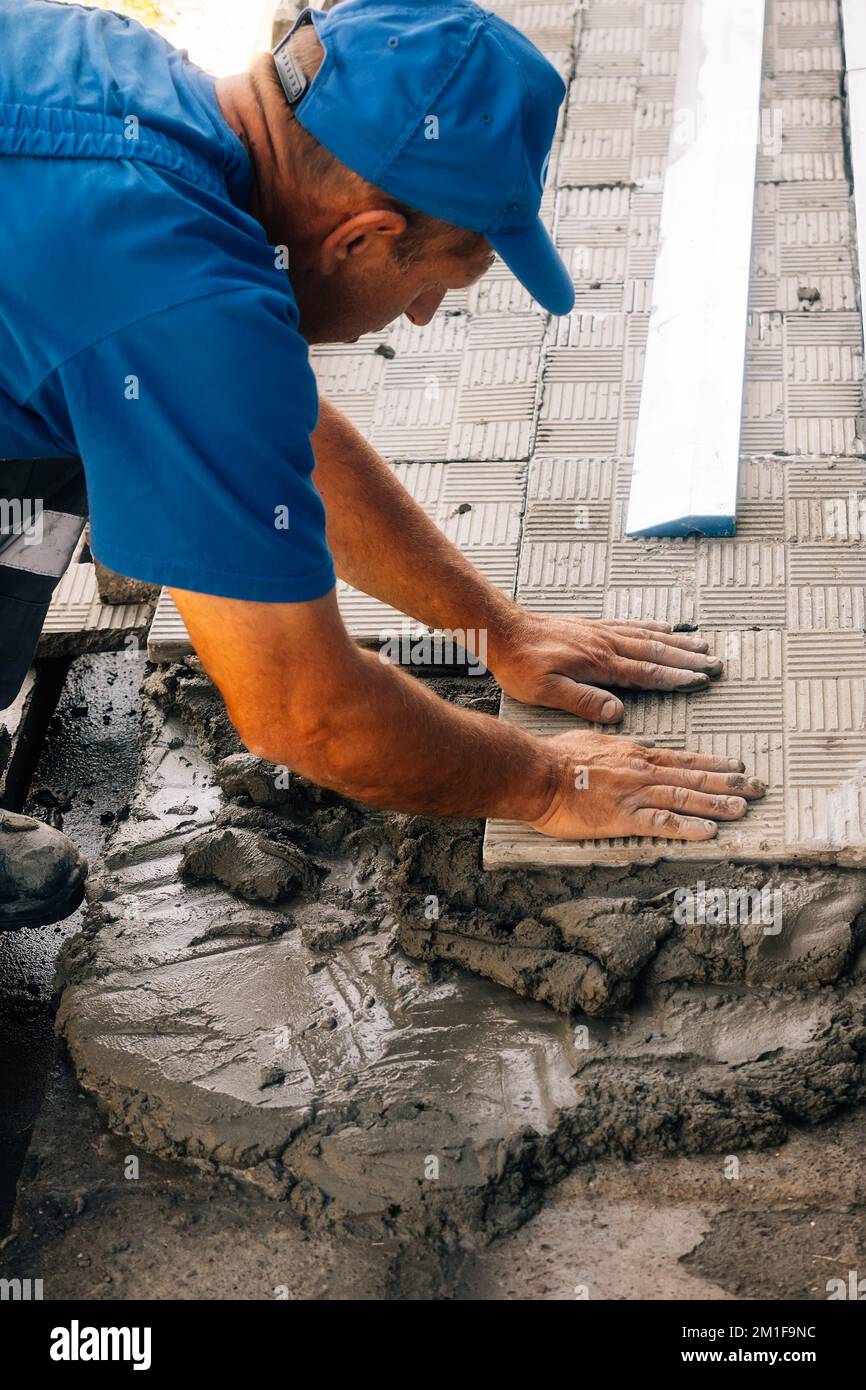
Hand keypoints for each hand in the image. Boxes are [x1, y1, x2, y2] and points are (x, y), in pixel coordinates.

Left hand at [490, 610, 722, 722]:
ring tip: (701, 644)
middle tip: (715, 663)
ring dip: (676, 642)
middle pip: (656, 652)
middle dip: (687, 659)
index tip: (701, 680)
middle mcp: (606, 645)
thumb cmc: (521, 666)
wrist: (502, 632)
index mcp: (599, 664)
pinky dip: (652, 627)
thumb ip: (583, 701)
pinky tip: (664, 627)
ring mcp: (600, 633)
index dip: (676, 678)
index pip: (647, 672)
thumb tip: (616, 712)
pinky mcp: (591, 626)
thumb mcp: (546, 691)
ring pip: (647, 636)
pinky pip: (630, 625)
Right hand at [531, 732, 765, 841]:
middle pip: (693, 777)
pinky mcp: (623, 818)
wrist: (537, 772)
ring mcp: (635, 794)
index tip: (737, 766)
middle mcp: (642, 772)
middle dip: (729, 783)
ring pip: (685, 798)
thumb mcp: (593, 740)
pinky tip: (710, 831)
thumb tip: (633, 745)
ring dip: (718, 803)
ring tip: (745, 808)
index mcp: (635, 754)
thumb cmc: (557, 757)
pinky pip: (662, 823)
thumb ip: (618, 747)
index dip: (713, 764)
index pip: (683, 759)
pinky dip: (688, 826)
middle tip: (759, 788)